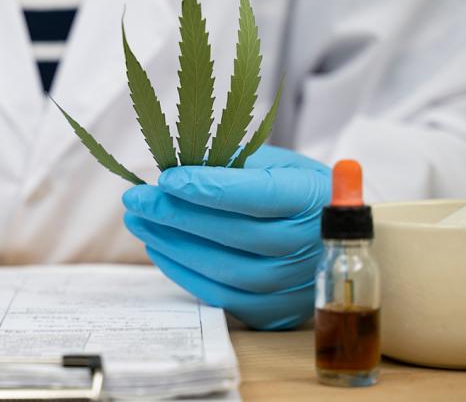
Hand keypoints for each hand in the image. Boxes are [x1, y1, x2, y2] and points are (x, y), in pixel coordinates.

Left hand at [122, 145, 330, 329]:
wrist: (336, 240)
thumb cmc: (296, 191)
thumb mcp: (276, 163)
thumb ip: (234, 162)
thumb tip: (180, 165)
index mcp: (314, 199)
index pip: (259, 195)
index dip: (209, 187)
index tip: (167, 178)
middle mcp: (311, 246)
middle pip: (236, 235)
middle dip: (177, 215)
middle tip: (137, 198)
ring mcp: (296, 285)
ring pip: (225, 270)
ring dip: (173, 245)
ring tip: (140, 222)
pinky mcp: (277, 312)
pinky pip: (222, 298)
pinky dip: (184, 273)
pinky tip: (159, 248)